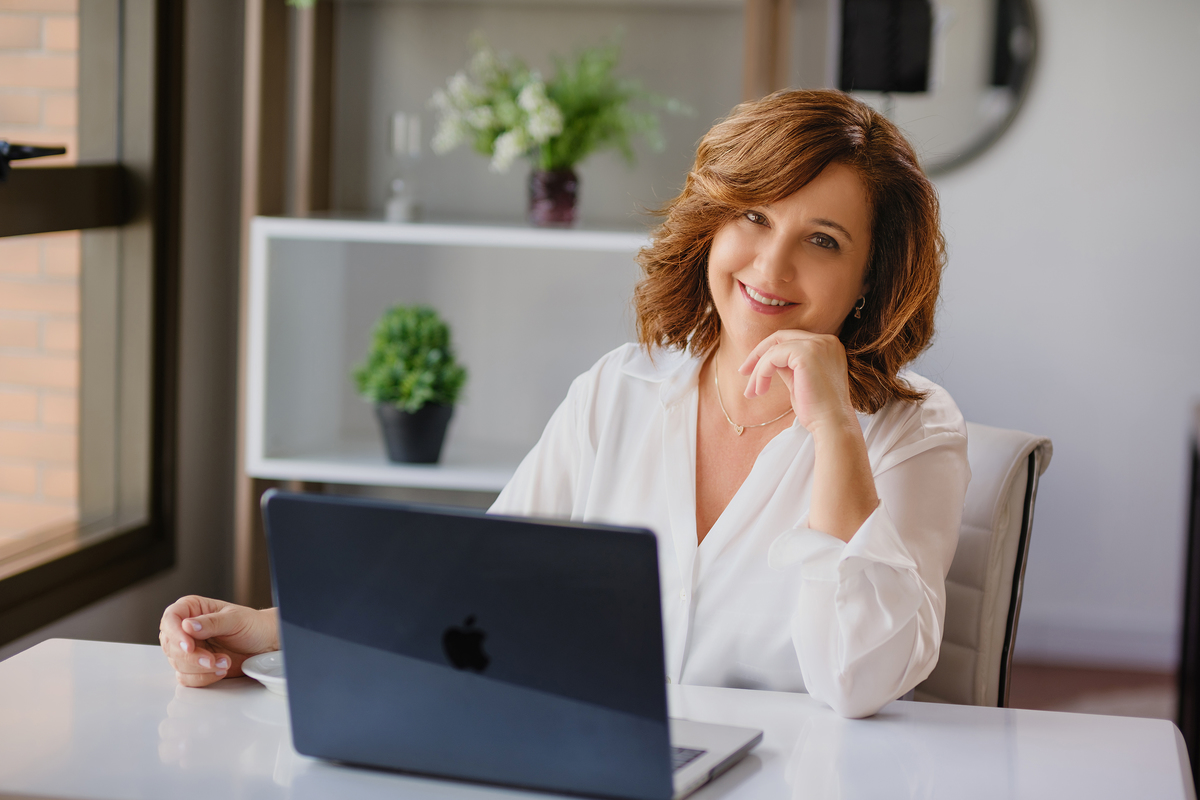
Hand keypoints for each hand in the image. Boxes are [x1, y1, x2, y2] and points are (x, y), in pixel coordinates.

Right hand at [159, 596, 278, 687]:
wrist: (265, 643)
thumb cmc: (253, 625)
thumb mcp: (235, 619)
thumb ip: (211, 622)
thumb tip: (187, 626)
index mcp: (192, 609)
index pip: (170, 619)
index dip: (176, 634)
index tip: (189, 646)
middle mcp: (186, 629)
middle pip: (172, 645)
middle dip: (192, 656)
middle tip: (212, 659)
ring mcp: (190, 649)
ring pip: (178, 663)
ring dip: (201, 668)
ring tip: (225, 661)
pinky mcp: (194, 666)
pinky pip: (186, 677)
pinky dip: (203, 677)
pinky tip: (221, 670)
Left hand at [738, 330, 856, 433]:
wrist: (831, 424)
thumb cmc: (817, 410)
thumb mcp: (800, 381)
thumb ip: (788, 366)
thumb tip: (767, 359)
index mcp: (827, 345)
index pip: (791, 339)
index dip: (768, 351)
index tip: (752, 370)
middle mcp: (825, 340)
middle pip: (781, 337)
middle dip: (758, 354)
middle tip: (742, 372)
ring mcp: (818, 345)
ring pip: (774, 348)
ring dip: (758, 370)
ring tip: (753, 392)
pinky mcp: (807, 353)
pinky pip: (773, 357)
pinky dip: (762, 372)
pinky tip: (760, 390)